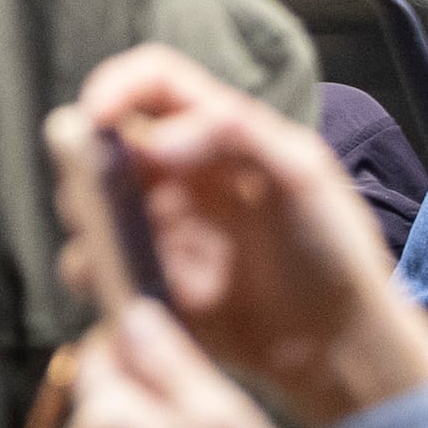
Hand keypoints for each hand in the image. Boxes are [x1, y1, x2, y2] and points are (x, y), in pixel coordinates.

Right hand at [50, 45, 427, 424]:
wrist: (341, 344)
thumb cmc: (333, 251)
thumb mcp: (302, 174)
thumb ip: (234, 134)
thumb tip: (156, 141)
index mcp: (217, 133)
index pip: (153, 83)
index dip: (116, 86)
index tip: (92, 117)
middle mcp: (179, 174)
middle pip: (105, 143)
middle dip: (86, 165)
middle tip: (100, 201)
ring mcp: (162, 230)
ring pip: (91, 207)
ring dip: (90, 225)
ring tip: (120, 254)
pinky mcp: (152, 282)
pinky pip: (100, 270)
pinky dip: (99, 275)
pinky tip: (136, 293)